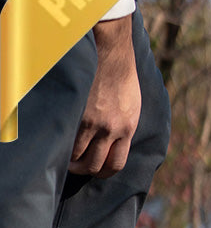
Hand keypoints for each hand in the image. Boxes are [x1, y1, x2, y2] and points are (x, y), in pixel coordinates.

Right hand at [69, 15, 140, 177]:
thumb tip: (118, 143)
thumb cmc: (122, 78)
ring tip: (66, 158)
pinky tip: (61, 146)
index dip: (105, 172)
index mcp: (128, 129)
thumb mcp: (133, 106)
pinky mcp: (80, 115)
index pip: (117, 164)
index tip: (97, 170)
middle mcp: (113, 130)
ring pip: (80, 157)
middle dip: (86, 170)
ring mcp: (95, 124)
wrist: (111, 54)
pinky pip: (70, 142)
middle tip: (77, 167)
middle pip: (97, 165)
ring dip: (71, 162)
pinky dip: (64, 148)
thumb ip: (125, 126)